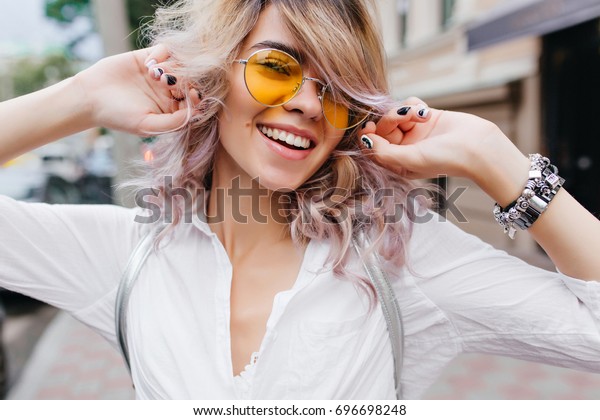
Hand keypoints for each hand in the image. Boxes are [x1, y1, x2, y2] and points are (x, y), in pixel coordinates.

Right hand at [73, 45, 200, 135]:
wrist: (90, 98)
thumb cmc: (118, 117)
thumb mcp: (147, 125)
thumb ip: (173, 122)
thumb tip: (196, 114)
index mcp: (173, 110)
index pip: (195, 102)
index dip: (198, 97)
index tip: (192, 94)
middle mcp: (169, 91)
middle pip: (191, 81)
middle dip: (185, 80)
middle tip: (167, 83)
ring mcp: (160, 73)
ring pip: (181, 64)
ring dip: (173, 67)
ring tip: (154, 75)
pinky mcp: (148, 57)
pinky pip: (166, 50)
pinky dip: (162, 54)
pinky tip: (149, 64)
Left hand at [359, 98, 529, 203]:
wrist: (477, 145)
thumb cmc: (445, 158)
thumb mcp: (409, 160)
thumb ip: (383, 152)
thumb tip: (364, 140)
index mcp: (397, 162)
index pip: (373, 147)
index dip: (368, 136)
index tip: (370, 127)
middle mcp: (404, 147)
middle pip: (383, 127)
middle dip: (392, 119)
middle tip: (406, 118)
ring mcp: (414, 131)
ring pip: (395, 112)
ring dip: (405, 111)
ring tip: (421, 116)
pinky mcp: (425, 117)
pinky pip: (408, 103)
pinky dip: (415, 105)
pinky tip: (427, 112)